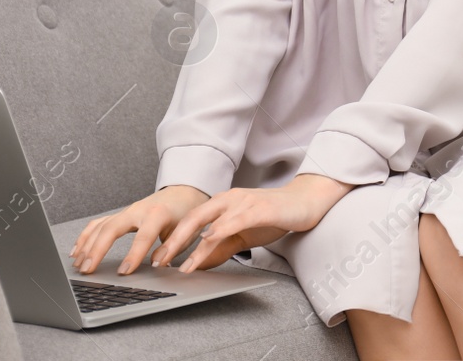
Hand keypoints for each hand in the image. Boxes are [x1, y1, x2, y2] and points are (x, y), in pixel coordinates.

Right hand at [69, 184, 210, 275]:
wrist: (184, 192)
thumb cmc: (186, 213)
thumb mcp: (185, 231)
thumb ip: (172, 248)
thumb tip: (159, 265)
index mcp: (157, 214)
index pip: (143, 236)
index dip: (133, 255)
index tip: (124, 272)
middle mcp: (138, 210)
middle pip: (112, 228)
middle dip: (97, 250)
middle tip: (88, 270)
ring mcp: (127, 211)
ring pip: (101, 226)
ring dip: (87, 246)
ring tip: (78, 265)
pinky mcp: (121, 214)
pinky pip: (98, 224)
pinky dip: (86, 236)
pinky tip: (77, 250)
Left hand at [153, 173, 353, 272]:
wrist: (303, 202)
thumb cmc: (274, 216)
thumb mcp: (243, 234)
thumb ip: (223, 246)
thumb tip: (201, 263)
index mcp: (223, 203)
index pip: (191, 220)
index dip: (174, 239)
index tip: (159, 257)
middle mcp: (228, 199)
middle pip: (193, 218)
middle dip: (174, 242)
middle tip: (160, 261)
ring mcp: (243, 202)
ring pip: (210, 222)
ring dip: (193, 245)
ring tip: (181, 263)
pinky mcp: (258, 208)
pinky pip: (234, 220)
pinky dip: (219, 230)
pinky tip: (208, 240)